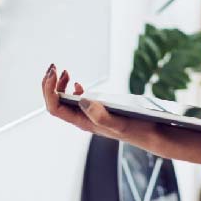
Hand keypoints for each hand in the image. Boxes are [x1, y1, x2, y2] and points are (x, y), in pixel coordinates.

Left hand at [40, 64, 200, 164]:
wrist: (151, 134)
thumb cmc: (137, 129)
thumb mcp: (120, 124)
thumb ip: (100, 116)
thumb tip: (82, 100)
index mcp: (84, 123)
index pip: (55, 108)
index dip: (49, 90)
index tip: (54, 72)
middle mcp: (83, 119)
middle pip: (55, 102)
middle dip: (50, 84)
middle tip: (54, 66)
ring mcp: (89, 115)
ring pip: (64, 100)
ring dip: (59, 85)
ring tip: (63, 71)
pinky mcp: (97, 110)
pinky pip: (76, 100)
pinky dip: (71, 88)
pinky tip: (76, 82)